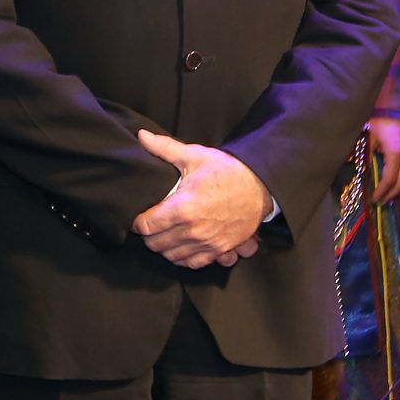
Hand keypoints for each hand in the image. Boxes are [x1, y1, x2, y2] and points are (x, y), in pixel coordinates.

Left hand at [131, 130, 271, 268]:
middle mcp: (193, 231)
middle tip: (150, 223)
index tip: (139, 215)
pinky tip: (181, 245)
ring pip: (172, 256)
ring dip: (164, 247)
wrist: (262, 187)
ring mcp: (208, 243)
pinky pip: (194, 263)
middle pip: (155, 244)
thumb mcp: (195, 156)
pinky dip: (184, 258)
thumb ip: (164, 148)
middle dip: (148, 235)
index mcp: (182, 209)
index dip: (137, 222)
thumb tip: (141, 136)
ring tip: (164, 234)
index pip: (146, 227)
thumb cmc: (227, 171)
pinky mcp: (221, 250)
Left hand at [367, 115, 399, 204]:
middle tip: (381, 202)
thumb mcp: (367, 137)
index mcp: (396, 152)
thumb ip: (362, 153)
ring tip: (389, 197)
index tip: (374, 199)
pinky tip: (399, 185)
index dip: (383, 191)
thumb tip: (351, 165)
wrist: (392, 107)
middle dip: (392, 194)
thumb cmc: (377, 121)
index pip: (391, 178)